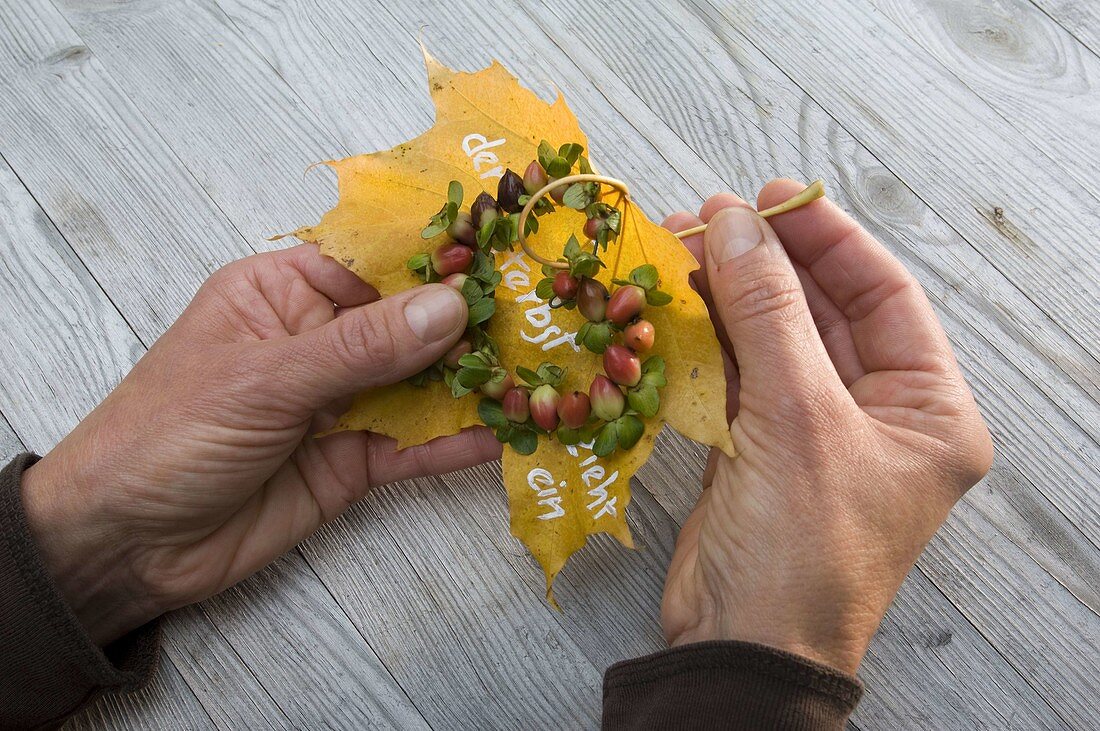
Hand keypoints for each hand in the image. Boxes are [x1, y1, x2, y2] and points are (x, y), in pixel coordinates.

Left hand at [21, 245, 500, 644]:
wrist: (126, 544)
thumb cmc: (168, 433)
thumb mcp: (265, 378)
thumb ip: (361, 348)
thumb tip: (449, 307)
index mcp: (284, 292)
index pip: (372, 261)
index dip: (434, 257)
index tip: (503, 251)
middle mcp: (320, 340)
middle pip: (409, 324)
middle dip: (470, 323)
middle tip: (544, 316)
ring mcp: (341, 402)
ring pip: (421, 384)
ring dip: (476, 382)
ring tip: (544, 372)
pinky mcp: (354, 462)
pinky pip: (414, 445)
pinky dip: (457, 442)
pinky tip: (507, 434)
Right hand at [660, 181, 991, 672]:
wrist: (740, 647)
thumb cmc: (800, 548)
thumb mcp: (797, 419)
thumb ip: (766, 313)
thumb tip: (732, 222)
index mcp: (926, 411)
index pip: (884, 295)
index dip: (828, 237)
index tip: (773, 195)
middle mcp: (877, 416)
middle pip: (821, 311)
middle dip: (765, 263)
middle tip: (708, 218)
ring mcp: (812, 432)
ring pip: (771, 339)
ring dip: (726, 297)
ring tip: (677, 250)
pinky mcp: (758, 448)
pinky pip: (735, 375)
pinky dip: (705, 340)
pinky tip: (673, 305)